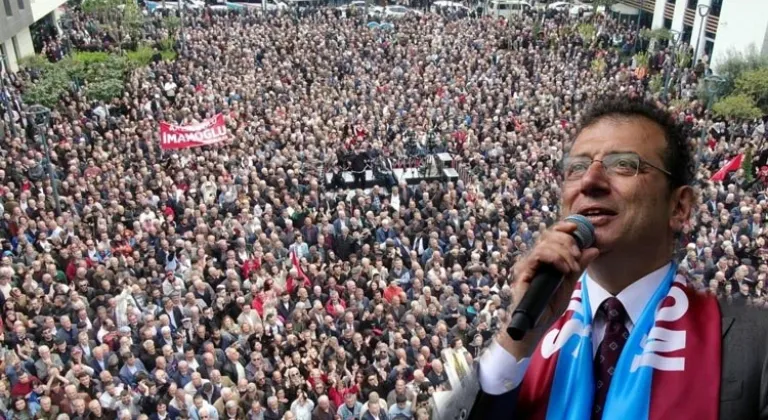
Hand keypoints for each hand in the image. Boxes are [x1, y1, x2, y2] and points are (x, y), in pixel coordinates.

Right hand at [500, 220, 599, 355]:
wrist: (536, 326)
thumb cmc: (549, 306)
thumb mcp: (570, 283)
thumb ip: (579, 266)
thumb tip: (593, 250)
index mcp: (544, 258)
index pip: (551, 234)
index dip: (563, 227)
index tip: (576, 227)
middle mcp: (534, 258)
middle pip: (549, 235)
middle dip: (567, 241)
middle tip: (577, 256)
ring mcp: (527, 264)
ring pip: (545, 243)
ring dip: (563, 252)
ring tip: (571, 267)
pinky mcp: (523, 271)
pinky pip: (539, 255)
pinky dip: (554, 258)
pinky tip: (563, 269)